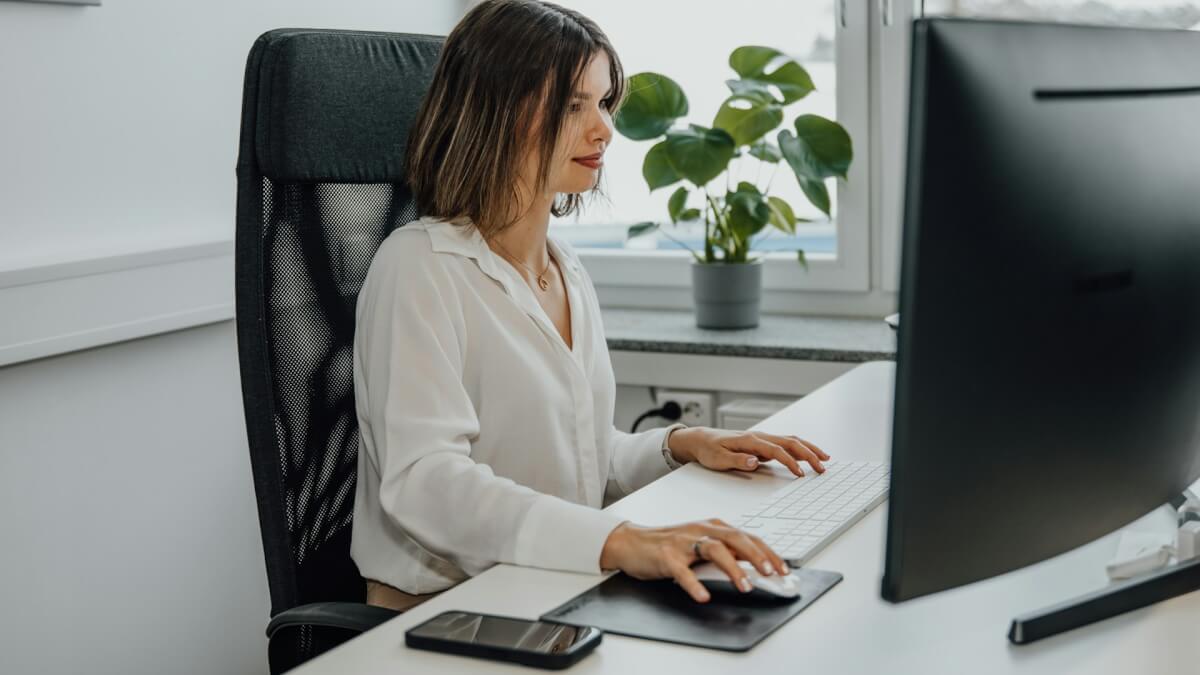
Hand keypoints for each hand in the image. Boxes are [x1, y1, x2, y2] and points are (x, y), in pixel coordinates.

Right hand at [599, 519, 789, 602]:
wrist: (631, 542)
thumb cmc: (668, 545)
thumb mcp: (700, 545)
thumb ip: (725, 553)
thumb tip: (755, 568)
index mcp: (713, 527)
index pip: (747, 537)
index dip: (768, 552)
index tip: (783, 569)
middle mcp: (701, 530)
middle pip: (735, 539)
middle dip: (757, 556)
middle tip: (771, 574)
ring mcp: (683, 542)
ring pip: (713, 550)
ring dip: (733, 568)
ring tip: (745, 586)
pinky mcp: (666, 556)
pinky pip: (682, 571)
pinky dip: (694, 584)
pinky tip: (703, 596)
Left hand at [667, 427, 829, 476]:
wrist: (702, 440)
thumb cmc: (709, 450)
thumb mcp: (718, 459)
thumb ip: (738, 461)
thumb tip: (755, 461)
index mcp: (750, 440)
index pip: (776, 451)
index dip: (790, 462)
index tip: (801, 474)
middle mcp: (759, 437)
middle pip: (790, 442)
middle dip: (809, 454)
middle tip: (823, 467)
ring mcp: (763, 439)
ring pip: (792, 441)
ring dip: (809, 449)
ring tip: (825, 459)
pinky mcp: (763, 444)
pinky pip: (787, 444)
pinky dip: (801, 449)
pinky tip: (810, 456)